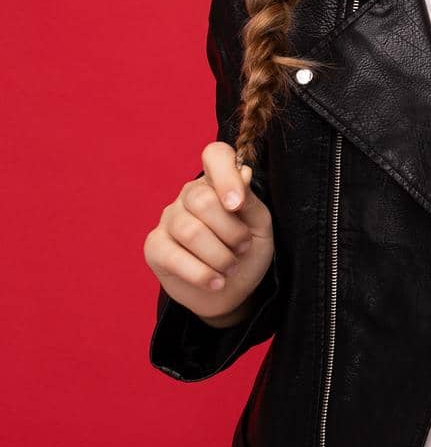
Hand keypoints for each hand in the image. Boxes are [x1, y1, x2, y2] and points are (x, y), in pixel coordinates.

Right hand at [143, 141, 274, 326]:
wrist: (232, 290)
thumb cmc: (247, 252)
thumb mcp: (260, 226)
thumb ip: (250, 200)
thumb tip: (243, 172)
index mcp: (217, 183)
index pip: (215, 156)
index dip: (226, 175)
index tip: (237, 204)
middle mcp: (189, 195)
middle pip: (202, 200)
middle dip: (231, 231)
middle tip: (244, 248)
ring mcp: (168, 219)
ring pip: (190, 231)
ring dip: (220, 256)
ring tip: (230, 267)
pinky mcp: (154, 246)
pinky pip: (174, 257)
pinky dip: (202, 273)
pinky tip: (216, 281)